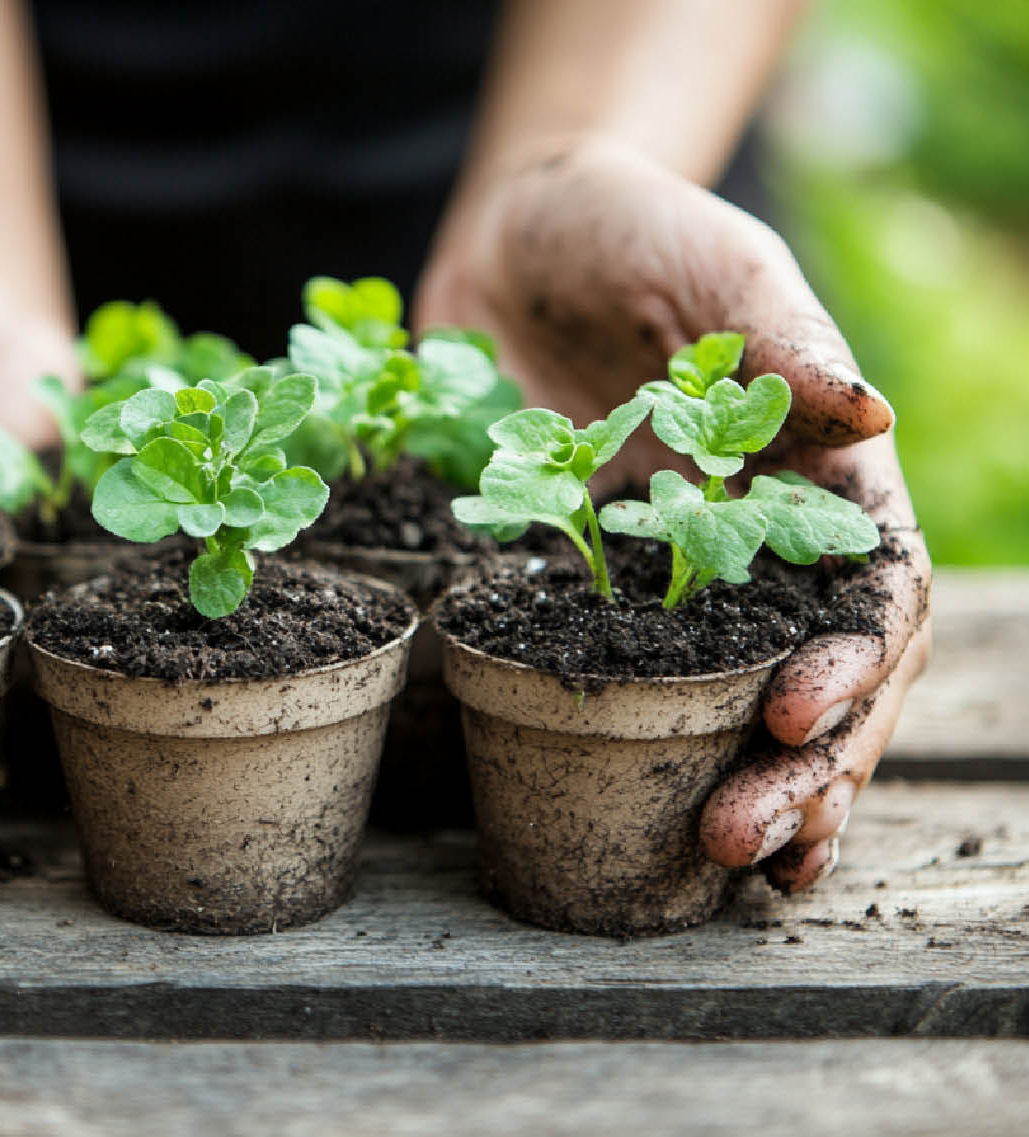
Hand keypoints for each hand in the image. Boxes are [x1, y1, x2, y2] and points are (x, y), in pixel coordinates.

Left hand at [414, 134, 931, 891]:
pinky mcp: (595, 577)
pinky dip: (650, 746)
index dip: (852, 657)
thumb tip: (869, 420)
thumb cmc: (632, 227)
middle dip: (800, 760)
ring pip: (741, 698)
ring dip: (749, 779)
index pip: (872, 587)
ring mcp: (680, 568)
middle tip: (742, 832)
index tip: (793, 706)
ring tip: (729, 857)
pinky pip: (631, 673)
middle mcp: (763, 537)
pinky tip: (656, 817)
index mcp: (819, 471)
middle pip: (821, 671)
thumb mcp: (713, 262)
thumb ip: (782, 339)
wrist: (521, 232)